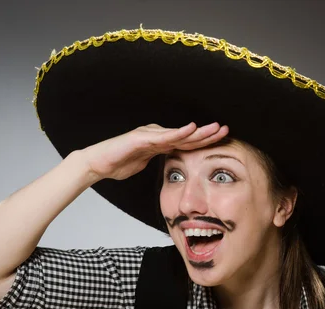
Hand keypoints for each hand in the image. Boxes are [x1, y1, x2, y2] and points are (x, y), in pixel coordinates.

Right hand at [81, 122, 228, 180]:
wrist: (97, 164)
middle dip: (208, 133)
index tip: (222, 140)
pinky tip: (191, 129)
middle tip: (226, 129)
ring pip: (179, 134)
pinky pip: (163, 136)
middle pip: (188, 136)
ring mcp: (150, 135)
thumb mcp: (146, 164)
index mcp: (160, 143)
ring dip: (199, 131)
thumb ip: (159, 160)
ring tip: (216, 128)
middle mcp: (158, 135)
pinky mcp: (141, 138)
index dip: (205, 141)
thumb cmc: (119, 164)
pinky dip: (178, 133)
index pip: (187, 142)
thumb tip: (173, 163)